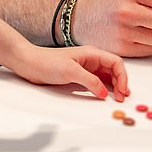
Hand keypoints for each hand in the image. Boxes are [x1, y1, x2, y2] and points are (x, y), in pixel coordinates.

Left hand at [12, 43, 128, 101]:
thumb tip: (104, 92)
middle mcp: (90, 59)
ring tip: (117, 98)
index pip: (115, 62)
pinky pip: (96, 81)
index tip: (122, 91)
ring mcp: (85, 67)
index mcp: (91, 53)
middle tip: (122, 98)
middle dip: (120, 83)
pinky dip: (103, 88)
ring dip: (113, 86)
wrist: (29, 63)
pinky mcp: (78, 75)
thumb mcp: (70, 71)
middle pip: (113, 70)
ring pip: (106, 76)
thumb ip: (90, 81)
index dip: (122, 76)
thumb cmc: (46, 62)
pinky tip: (103, 95)